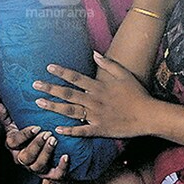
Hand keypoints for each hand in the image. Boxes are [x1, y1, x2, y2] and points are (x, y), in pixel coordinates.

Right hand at [0, 102, 66, 178]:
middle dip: (37, 145)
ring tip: (54, 140)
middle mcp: (23, 159)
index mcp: (14, 148)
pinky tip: (66, 157)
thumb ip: (7, 117)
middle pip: (26, 157)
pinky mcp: (49, 175)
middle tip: (47, 134)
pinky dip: (61, 167)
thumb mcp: (15, 128)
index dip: (25, 135)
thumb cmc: (27, 139)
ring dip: (46, 153)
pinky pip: (55, 175)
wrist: (41, 158)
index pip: (15, 143)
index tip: (36, 127)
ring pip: (38, 166)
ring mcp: (35, 169)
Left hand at [32, 52, 156, 138]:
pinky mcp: (100, 129)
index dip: (61, 72)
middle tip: (34, 85)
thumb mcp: (124, 74)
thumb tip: (94, 53)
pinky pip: (82, 131)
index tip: (47, 67)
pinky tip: (57, 129)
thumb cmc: (137, 94)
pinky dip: (70, 130)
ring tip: (38, 103)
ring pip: (70, 111)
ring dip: (53, 107)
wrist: (149, 115)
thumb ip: (108, 63)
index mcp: (98, 87)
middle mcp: (94, 100)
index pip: (75, 77)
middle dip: (50, 88)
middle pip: (67, 94)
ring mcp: (96, 115)